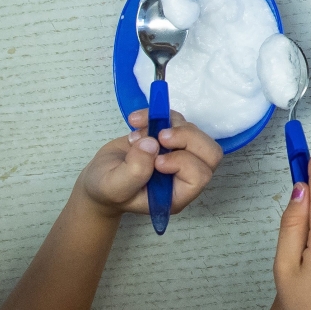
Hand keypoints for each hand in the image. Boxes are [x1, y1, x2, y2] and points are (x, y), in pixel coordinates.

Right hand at [78, 110, 223, 218]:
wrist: (100, 178)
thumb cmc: (107, 189)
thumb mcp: (114, 186)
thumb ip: (134, 171)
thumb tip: (153, 144)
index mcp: (176, 195)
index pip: (200, 175)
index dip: (182, 162)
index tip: (157, 161)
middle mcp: (185, 175)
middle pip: (210, 153)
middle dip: (187, 137)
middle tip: (160, 135)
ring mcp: (180, 154)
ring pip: (195, 132)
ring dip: (168, 124)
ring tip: (137, 131)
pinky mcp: (171, 137)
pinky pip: (176, 119)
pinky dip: (157, 114)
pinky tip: (135, 121)